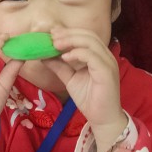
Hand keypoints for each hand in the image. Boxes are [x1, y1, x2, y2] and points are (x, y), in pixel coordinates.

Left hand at [45, 28, 126, 151]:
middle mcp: (105, 56)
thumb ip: (59, 66)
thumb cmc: (89, 99)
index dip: (68, 32)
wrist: (102, 119)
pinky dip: (77, 53)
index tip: (51, 33)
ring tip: (55, 44)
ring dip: (70, 40)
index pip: (85, 35)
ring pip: (90, 42)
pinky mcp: (107, 72)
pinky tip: (65, 57)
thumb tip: (43, 54)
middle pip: (88, 34)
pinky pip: (92, 56)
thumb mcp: (70, 78)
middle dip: (68, 33)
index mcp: (98, 55)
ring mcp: (108, 63)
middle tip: (51, 36)